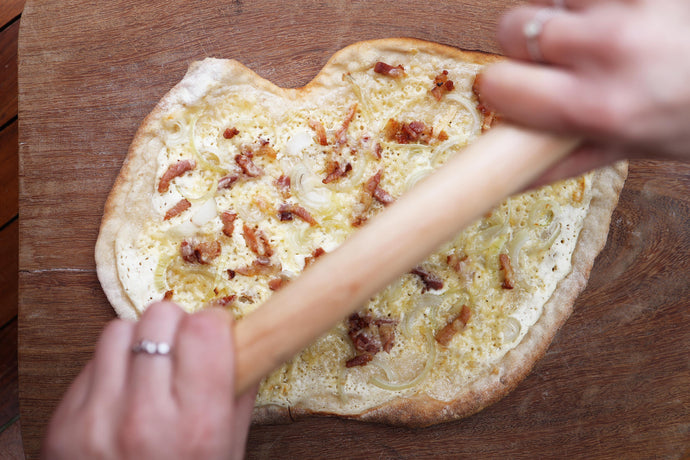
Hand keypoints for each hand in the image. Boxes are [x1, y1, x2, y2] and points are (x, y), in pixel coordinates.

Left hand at [42, 302, 255, 459]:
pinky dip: (110, 369)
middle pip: (161, 318)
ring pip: (119, 330)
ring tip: (148, 370)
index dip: (215, 325)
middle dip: (177, 326)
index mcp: (197, 427)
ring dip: (138, 342)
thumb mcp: (226, 456)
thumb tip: (245, 346)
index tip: (216, 333)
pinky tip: (122, 396)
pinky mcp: (63, 423)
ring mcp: (96, 420)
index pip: (205, 331)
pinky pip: (90, 363)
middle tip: (182, 349)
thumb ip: (237, 400)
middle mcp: (144, 419)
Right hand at [478, 0, 689, 182]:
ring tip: (594, 30)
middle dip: (523, 43)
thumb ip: (563, 160)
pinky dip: (591, 2)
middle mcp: (610, 49)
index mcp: (597, 106)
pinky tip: (617, 16)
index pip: (499, 84)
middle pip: (512, 27)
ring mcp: (632, 5)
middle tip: (552, 57)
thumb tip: (508, 176)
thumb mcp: (631, 149)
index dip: (498, 86)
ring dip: (562, 11)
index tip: (508, 89)